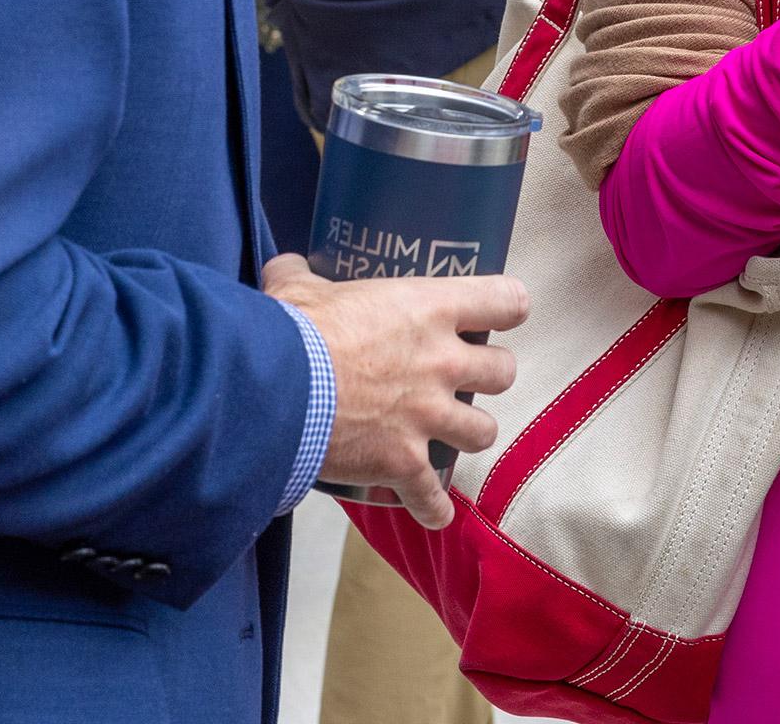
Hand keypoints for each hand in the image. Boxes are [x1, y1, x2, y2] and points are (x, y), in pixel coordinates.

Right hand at [263, 253, 527, 529]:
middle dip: (489, 376)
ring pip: (483, 432)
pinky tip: (434, 512)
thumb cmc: (291, 332)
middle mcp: (442, 363)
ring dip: (469, 434)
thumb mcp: (299, 289)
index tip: (500, 315)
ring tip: (451, 435)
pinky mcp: (404, 463)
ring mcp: (428, 417)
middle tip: (465, 378)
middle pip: (503, 371)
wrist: (271, 391)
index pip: (506, 301)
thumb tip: (287, 266)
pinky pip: (433, 495)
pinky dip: (434, 507)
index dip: (507, 308)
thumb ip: (303, 274)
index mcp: (431, 309)